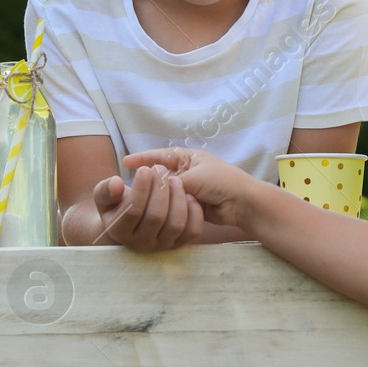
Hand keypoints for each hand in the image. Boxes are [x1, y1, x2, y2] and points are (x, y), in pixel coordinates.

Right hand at [91, 164, 205, 250]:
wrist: (132, 219)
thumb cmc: (118, 202)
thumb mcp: (106, 195)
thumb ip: (106, 189)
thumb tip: (116, 183)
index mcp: (119, 231)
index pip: (132, 211)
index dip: (140, 189)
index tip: (145, 169)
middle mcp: (140, 243)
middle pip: (155, 217)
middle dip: (160, 189)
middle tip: (160, 169)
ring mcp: (162, 245)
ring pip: (175, 225)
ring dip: (178, 198)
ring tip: (175, 179)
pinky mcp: (179, 243)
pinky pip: (192, 231)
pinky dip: (193, 211)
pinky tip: (188, 194)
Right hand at [123, 147, 260, 227]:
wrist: (242, 203)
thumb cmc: (220, 182)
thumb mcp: (192, 177)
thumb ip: (170, 182)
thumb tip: (152, 185)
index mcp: (188, 158)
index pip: (160, 155)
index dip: (143, 158)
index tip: (125, 162)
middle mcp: (187, 171)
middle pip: (161, 175)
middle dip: (149, 180)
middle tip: (132, 186)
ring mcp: (189, 189)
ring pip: (166, 193)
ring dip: (159, 196)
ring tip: (144, 200)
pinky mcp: (191, 205)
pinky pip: (174, 206)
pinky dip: (169, 207)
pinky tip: (158, 210)